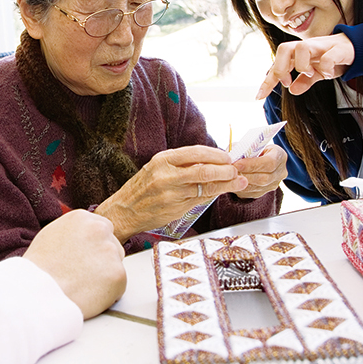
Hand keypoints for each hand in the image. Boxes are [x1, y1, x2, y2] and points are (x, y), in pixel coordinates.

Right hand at [23, 209, 125, 319]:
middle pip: (113, 245)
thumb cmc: (38, 269)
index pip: (101, 229)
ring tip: (81, 286)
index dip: (93, 247)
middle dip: (103, 260)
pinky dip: (107, 294)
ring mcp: (110, 251)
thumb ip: (74, 232)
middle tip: (83, 275)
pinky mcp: (118, 274)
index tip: (83, 259)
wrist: (37, 294)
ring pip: (115, 266)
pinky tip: (87, 296)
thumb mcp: (51, 236)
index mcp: (82, 218)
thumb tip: (83, 237)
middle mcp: (99, 229)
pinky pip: (118, 286)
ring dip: (105, 277)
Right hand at [95, 145, 246, 238]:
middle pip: (204, 170)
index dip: (216, 154)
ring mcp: (171, 193)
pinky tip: (222, 191)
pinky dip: (213, 194)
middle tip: (236, 170)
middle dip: (225, 169)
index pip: (196, 152)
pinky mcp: (175, 208)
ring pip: (205, 186)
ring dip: (226, 184)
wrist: (124, 211)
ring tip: (238, 181)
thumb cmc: (142, 188)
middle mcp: (167, 175)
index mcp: (163, 159)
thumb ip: (182, 164)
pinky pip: (200, 199)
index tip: (228, 157)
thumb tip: (211, 160)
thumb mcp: (157, 168)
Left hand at [232, 144, 286, 198]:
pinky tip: (232, 182)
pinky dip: (240, 188)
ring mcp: (273, 184)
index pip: (269, 163)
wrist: (262, 158)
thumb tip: (230, 155)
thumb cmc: (256, 149)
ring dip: (241, 183)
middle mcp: (280, 173)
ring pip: (257, 188)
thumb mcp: (253, 144)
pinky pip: (251, 193)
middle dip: (245, 175)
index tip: (237, 164)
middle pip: (264, 178)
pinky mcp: (264, 192)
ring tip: (230, 176)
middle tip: (230, 171)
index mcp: (280, 156)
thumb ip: (243, 148)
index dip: (252, 165)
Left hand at [256, 33, 354, 98]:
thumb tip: (293, 90)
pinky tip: (328, 74)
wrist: (357, 47)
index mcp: (299, 53)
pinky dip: (326, 67)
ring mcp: (322, 46)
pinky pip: (328, 56)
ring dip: (302, 64)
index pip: (278, 63)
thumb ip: (305, 81)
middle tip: (286, 81)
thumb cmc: (333, 57)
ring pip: (302, 47)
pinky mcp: (338, 49)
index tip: (260, 95)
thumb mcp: (317, 72)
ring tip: (310, 73)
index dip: (268, 80)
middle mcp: (307, 47)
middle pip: (284, 48)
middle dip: (280, 67)